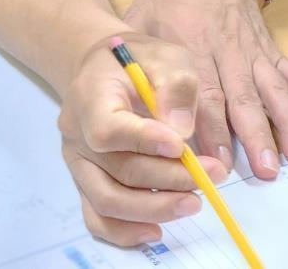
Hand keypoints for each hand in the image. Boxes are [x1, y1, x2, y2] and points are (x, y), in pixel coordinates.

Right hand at [58, 30, 228, 247]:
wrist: (105, 69)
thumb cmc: (140, 60)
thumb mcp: (166, 55)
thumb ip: (175, 86)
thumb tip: (181, 131)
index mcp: (91, 96)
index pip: (108, 128)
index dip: (143, 142)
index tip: (181, 146)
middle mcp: (77, 134)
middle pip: (117, 169)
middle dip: (168, 178)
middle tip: (209, 177)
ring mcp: (79, 163)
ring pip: (107, 200)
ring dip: (153, 208)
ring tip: (193, 203)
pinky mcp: (86, 182)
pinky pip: (97, 217)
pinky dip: (124, 231)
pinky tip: (157, 230)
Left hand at [122, 0, 287, 180]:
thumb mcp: (142, 20)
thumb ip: (136, 63)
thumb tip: (126, 109)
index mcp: (192, 47)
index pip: (205, 93)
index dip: (213, 129)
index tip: (221, 161)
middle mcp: (227, 52)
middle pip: (245, 98)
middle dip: (257, 136)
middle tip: (267, 170)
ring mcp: (253, 51)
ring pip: (273, 90)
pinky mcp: (270, 48)